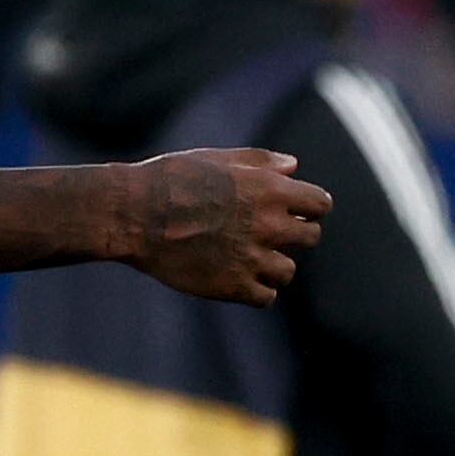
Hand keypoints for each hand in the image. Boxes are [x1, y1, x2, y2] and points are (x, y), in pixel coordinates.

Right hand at [124, 148, 329, 304]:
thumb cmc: (172, 178)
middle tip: (269, 234)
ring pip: (288, 271)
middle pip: (311, 237)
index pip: (320, 204)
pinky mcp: (233, 286)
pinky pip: (266, 297)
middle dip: (295, 235)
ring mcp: (252, 257)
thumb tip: (294, 167)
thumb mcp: (218, 159)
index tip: (296, 210)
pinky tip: (238, 278)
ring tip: (247, 257)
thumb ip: (260, 162)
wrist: (133, 214)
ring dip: (273, 265)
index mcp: (269, 189)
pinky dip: (256, 290)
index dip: (310, 207)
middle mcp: (268, 224)